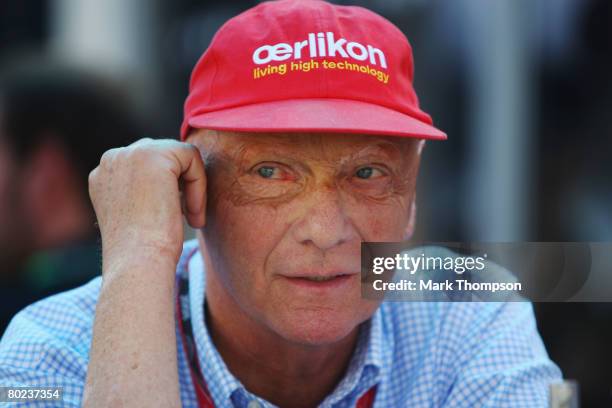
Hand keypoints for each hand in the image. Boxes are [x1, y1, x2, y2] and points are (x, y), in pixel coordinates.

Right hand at [88, 137, 205, 266]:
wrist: (137, 263)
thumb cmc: (142, 252)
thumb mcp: (138, 215)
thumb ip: (146, 191)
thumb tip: (172, 181)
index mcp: (103, 175)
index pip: (147, 165)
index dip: (168, 189)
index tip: (172, 217)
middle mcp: (110, 159)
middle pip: (163, 154)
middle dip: (181, 184)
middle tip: (184, 217)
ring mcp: (128, 154)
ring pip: (179, 155)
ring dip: (192, 187)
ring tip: (191, 217)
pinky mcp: (153, 156)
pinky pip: (192, 156)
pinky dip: (200, 184)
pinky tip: (192, 213)